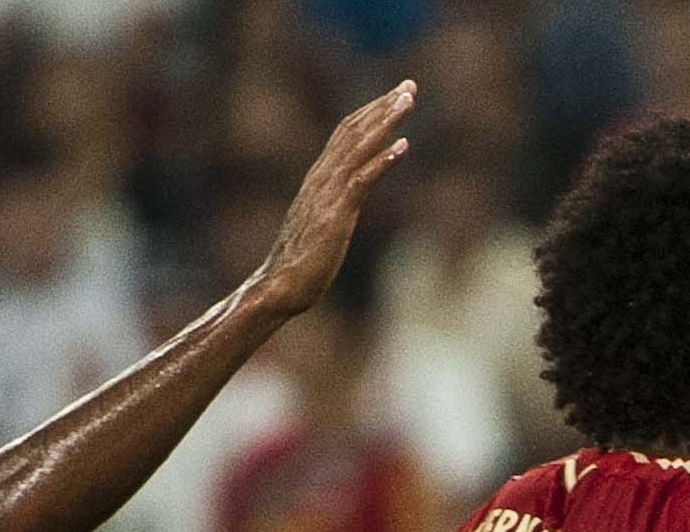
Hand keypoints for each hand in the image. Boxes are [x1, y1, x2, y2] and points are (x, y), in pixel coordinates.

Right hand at [248, 80, 416, 317]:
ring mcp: (328, 195)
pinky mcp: (336, 215)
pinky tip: (402, 146)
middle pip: (353, 131)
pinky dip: (382, 160)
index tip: (394, 96)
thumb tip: (347, 197)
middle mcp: (321, 179)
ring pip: (358, 147)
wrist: (280, 287)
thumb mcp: (320, 224)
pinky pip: (361, 180)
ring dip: (385, 122)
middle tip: (409, 85)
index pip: (345, 134)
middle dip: (382, 106)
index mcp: (318, 179)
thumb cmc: (299, 263)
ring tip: (408, 102)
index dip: (370, 112)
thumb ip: (333, 205)